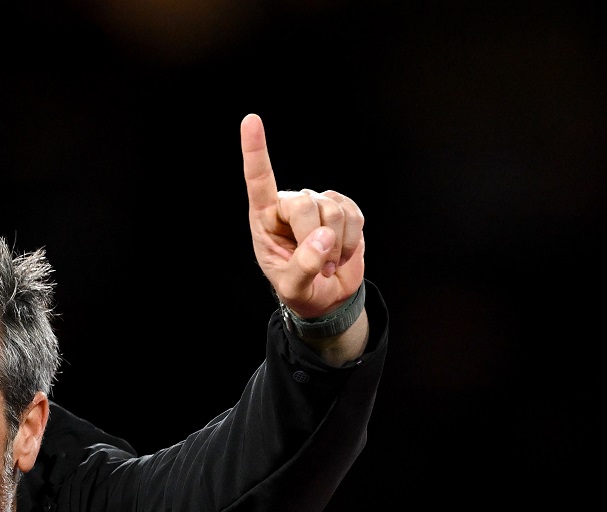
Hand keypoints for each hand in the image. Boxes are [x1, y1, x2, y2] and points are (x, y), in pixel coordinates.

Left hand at [240, 113, 364, 320]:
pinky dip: (352, 241)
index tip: (250, 120)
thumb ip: (303, 267)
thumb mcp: (293, 288)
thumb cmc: (299, 289)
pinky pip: (355, 215)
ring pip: (334, 210)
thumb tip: (322, 237)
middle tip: (320, 267)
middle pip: (306, 204)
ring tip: (327, 264)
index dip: (255, 150)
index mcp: (264, 219)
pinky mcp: (344, 206)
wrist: (326, 296)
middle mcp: (289, 204)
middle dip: (316, 239)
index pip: (258, 180)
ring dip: (336, 246)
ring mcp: (318, 202)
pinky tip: (341, 254)